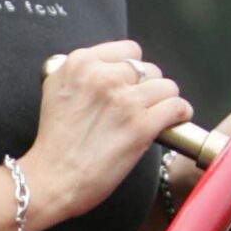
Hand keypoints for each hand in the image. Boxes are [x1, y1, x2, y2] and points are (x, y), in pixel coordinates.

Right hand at [34, 41, 192, 220]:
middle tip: (137, 108)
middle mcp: (102, 76)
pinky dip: (179, 114)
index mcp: (80, 63)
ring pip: (166, 86)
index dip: (131, 70)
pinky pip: (176, 106)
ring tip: (156, 116)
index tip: (128, 87)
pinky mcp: (140, 126)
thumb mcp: (55, 90)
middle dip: (146, 87)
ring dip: (164, 101)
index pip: (128, 50)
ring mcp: (123, 100)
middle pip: (148, 68)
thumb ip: (81, 73)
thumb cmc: (54, 143)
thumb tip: (110, 68)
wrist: (50, 180)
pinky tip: (174, 121)